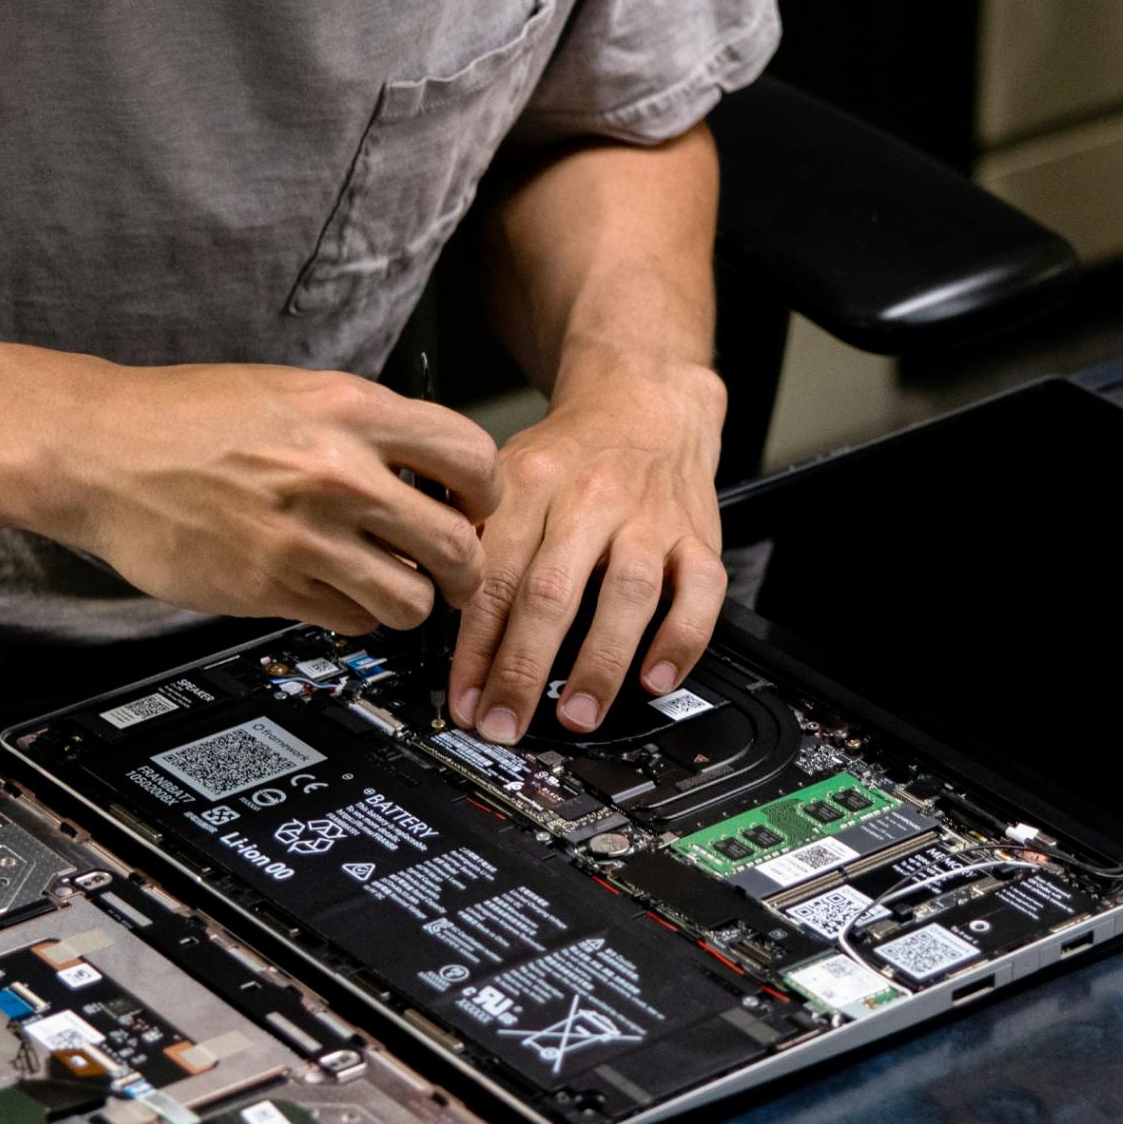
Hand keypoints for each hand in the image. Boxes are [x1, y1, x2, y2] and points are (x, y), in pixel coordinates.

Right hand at [46, 360, 499, 634]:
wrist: (100, 452)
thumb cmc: (185, 417)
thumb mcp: (292, 392)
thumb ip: (365, 428)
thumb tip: (430, 472)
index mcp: (350, 410)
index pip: (473, 457)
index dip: (484, 491)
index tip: (473, 506)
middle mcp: (338, 474)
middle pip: (458, 544)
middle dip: (463, 566)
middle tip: (449, 569)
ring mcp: (305, 538)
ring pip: (411, 601)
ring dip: (409, 601)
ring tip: (390, 586)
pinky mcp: (271, 588)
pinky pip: (351, 621)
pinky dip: (353, 614)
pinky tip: (332, 591)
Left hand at [447, 358, 725, 741]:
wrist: (641, 401)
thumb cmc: (565, 456)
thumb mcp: (502, 473)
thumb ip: (471, 535)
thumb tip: (422, 601)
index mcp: (529, 486)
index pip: (493, 575)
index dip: (473, 645)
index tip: (462, 699)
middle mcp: (590, 500)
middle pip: (552, 590)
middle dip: (523, 667)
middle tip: (504, 722)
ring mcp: (648, 520)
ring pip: (627, 594)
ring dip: (600, 662)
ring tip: (577, 716)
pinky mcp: (697, 537)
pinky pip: (700, 592)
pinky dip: (682, 639)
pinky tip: (656, 678)